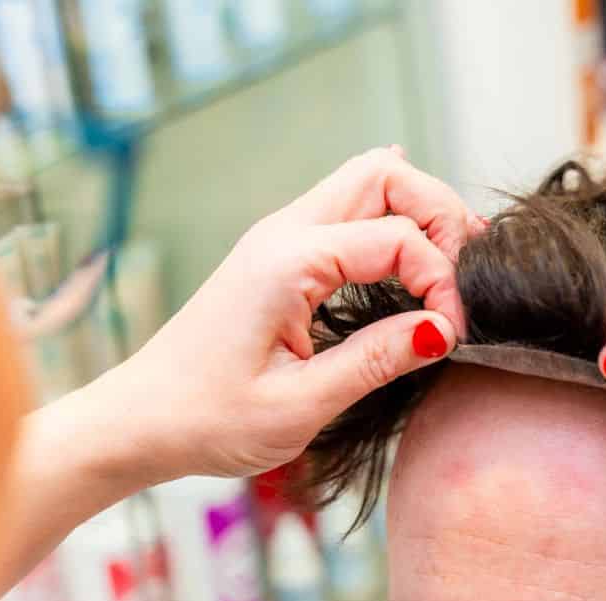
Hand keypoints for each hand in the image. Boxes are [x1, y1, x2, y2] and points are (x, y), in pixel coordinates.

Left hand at [99, 146, 479, 480]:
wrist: (139, 421)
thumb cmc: (207, 420)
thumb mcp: (299, 406)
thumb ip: (376, 361)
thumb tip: (442, 329)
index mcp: (287, 263)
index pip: (397, 237)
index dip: (441, 281)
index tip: (451, 336)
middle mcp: (282, 234)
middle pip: (384, 174)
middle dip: (439, 213)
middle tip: (465, 275)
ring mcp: (277, 240)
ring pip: (366, 184)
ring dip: (417, 215)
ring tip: (450, 269)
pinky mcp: (278, 258)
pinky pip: (345, 212)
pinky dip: (389, 223)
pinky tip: (414, 249)